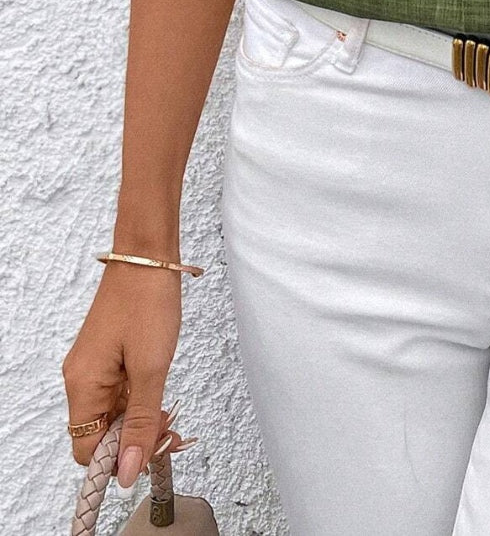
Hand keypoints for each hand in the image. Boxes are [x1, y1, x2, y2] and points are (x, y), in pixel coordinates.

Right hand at [61, 260, 191, 485]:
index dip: (120, 457)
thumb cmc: (147, 302)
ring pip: (111, 413)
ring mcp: (92, 366)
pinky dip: (138, 398)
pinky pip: (117, 392)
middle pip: (99, 433)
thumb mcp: (151, 369)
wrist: (147, 256)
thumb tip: (128, 471)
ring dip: (139, 419)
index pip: (87, 450)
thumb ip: (140, 423)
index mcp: (82, 386)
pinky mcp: (106, 355)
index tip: (153, 448)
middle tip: (170, 431)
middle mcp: (80, 379)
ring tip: (170, 412)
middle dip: (134, 438)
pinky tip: (159, 390)